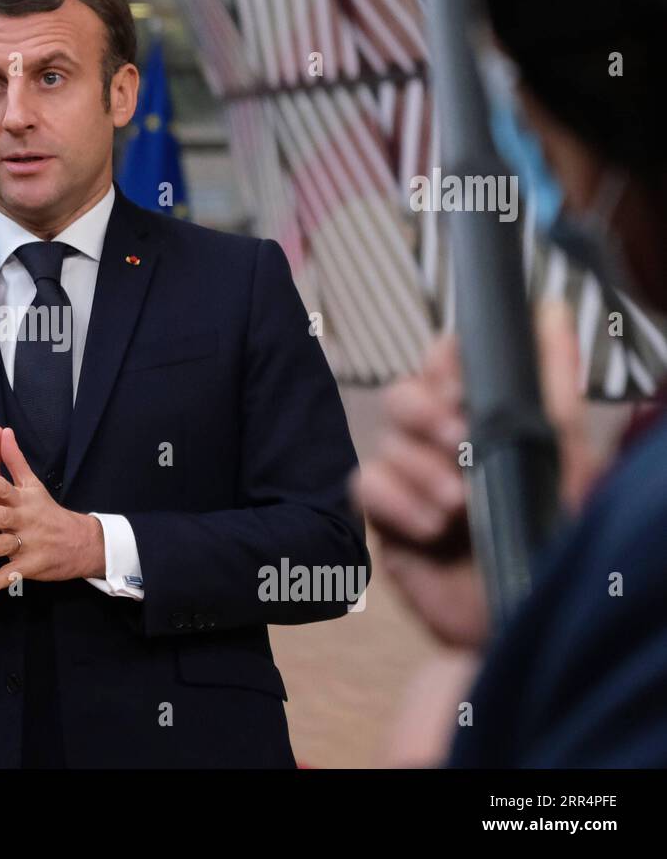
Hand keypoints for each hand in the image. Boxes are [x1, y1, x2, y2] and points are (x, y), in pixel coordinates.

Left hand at [0, 427, 104, 598]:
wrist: (83, 542)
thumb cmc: (50, 512)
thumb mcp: (33, 484)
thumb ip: (14, 459)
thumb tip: (3, 430)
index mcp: (23, 499)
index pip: (3, 487)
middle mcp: (25, 520)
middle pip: (1, 517)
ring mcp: (29, 543)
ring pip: (4, 546)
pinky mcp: (32, 565)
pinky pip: (12, 575)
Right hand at [352, 301, 597, 649]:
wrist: (519, 617)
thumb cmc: (550, 536)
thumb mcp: (563, 453)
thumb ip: (553, 381)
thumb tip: (548, 308)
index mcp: (479, 418)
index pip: (444, 363)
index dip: (445, 365)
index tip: (464, 385)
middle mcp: (438, 443)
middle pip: (403, 394)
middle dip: (427, 414)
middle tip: (460, 440)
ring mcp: (407, 480)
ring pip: (384, 441)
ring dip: (422, 470)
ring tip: (460, 506)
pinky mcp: (382, 518)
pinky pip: (363, 485)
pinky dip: (396, 501)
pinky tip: (432, 528)